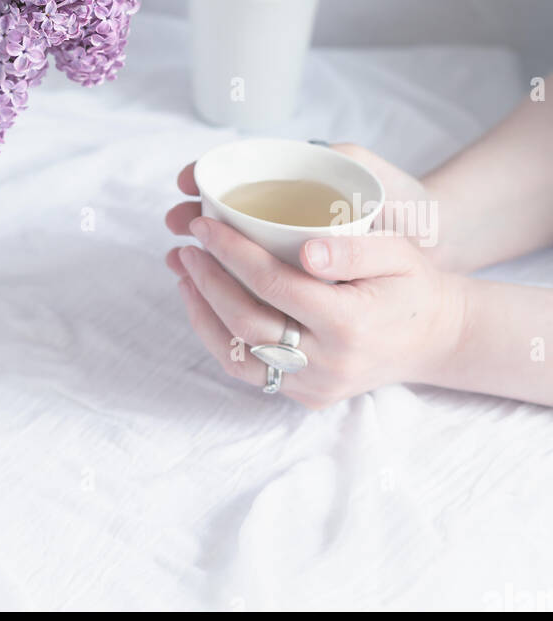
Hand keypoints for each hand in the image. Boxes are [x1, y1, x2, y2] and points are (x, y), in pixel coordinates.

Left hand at [164, 154, 467, 407]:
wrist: (436, 338)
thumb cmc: (413, 285)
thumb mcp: (397, 253)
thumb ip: (353, 249)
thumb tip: (306, 250)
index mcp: (349, 323)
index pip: (273, 284)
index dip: (231, 251)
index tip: (204, 223)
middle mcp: (328, 363)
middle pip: (246, 322)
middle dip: (207, 280)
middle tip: (185, 246)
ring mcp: (316, 386)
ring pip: (239, 356)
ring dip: (202, 312)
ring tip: (184, 273)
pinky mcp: (307, 396)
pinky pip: (251, 372)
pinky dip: (219, 338)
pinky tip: (205, 305)